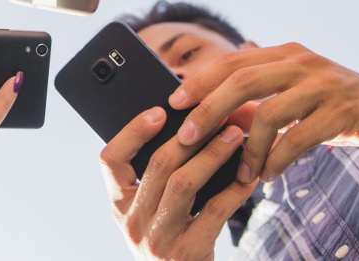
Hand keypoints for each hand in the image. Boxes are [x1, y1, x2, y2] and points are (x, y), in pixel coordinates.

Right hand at [101, 107, 256, 260]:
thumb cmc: (170, 240)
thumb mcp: (150, 213)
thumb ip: (156, 179)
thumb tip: (186, 127)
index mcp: (119, 205)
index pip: (110, 159)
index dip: (133, 132)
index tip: (160, 111)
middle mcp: (132, 222)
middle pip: (157, 165)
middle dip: (190, 136)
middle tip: (216, 116)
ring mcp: (157, 239)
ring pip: (184, 183)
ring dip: (212, 155)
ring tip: (234, 137)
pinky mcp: (186, 252)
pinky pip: (214, 211)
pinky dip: (234, 189)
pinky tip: (247, 175)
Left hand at [170, 42, 358, 183]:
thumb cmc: (336, 105)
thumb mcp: (294, 93)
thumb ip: (257, 98)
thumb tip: (210, 112)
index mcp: (285, 53)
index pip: (232, 61)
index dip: (200, 81)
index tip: (173, 102)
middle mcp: (302, 62)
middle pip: (241, 81)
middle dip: (208, 110)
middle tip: (187, 137)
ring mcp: (324, 84)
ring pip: (268, 112)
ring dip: (247, 148)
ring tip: (239, 172)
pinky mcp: (343, 111)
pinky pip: (298, 137)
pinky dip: (277, 159)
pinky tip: (267, 174)